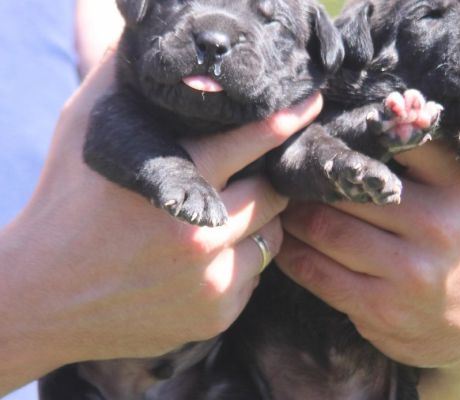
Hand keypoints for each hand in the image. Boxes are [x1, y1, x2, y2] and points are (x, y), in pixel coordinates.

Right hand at [0, 50, 321, 393]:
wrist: (43, 296)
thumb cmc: (64, 208)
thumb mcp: (83, 133)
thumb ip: (119, 83)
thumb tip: (144, 48)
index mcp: (177, 182)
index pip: (252, 142)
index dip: (284, 122)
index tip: (308, 108)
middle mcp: (201, 237)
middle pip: (273, 195)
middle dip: (265, 182)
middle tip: (245, 179)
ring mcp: (212, 282)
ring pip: (272, 238)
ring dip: (256, 224)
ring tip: (222, 219)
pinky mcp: (215, 316)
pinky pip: (254, 277)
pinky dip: (240, 263)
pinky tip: (206, 259)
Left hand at [276, 141, 459, 398]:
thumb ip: (444, 160)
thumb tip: (391, 114)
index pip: (400, 140)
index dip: (357, 132)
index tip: (329, 130)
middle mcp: (438, 226)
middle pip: (349, 188)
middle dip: (313, 179)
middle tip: (290, 169)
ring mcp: (409, 271)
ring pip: (326, 228)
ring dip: (295, 215)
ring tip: (283, 203)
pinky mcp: (382, 308)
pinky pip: (319, 274)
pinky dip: (294, 254)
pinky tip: (286, 241)